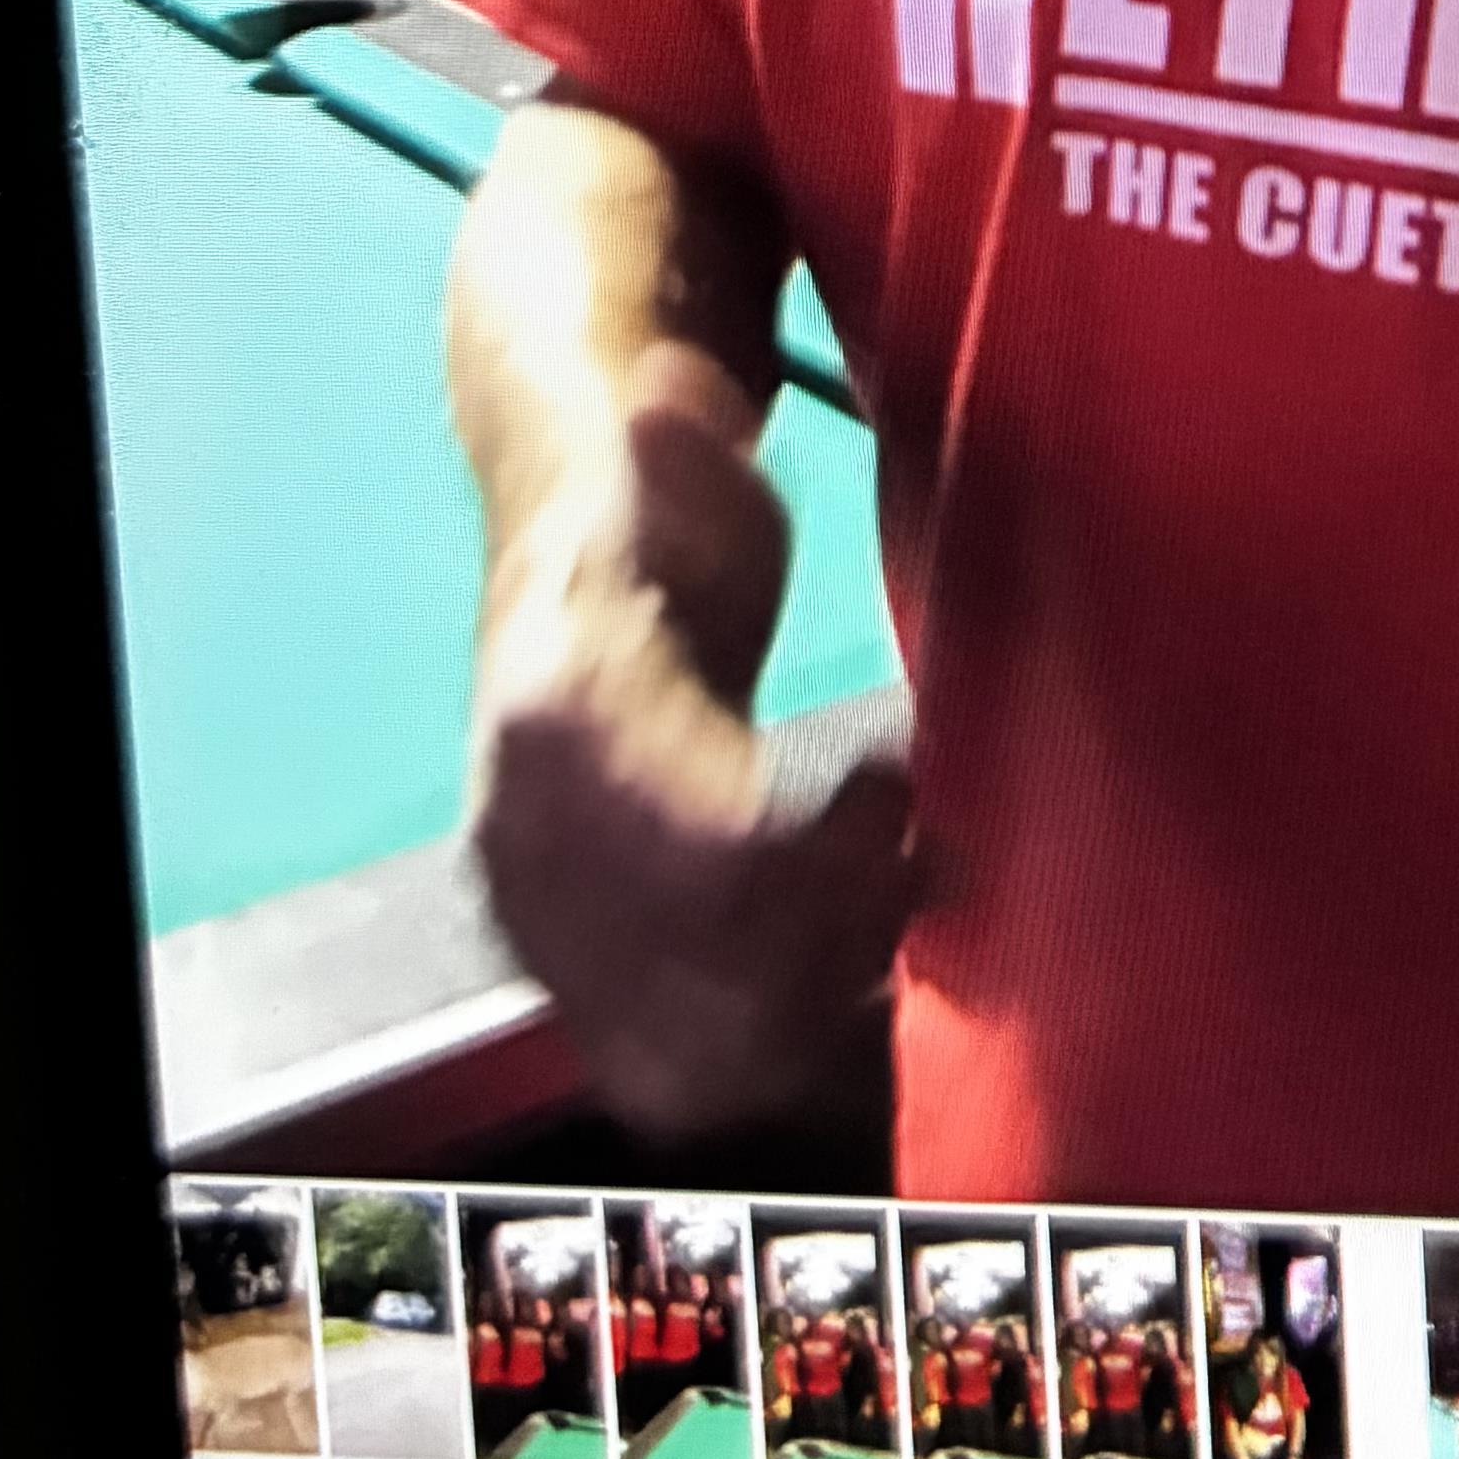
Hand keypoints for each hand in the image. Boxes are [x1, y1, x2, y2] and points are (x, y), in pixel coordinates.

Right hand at [465, 345, 910, 1133]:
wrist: (581, 560)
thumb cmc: (655, 508)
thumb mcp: (669, 453)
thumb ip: (674, 443)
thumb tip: (671, 393)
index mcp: (550, 719)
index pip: (679, 836)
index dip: (804, 846)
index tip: (895, 785)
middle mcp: (530, 841)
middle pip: (691, 961)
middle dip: (826, 931)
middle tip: (928, 860)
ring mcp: (551, 917)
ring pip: (686, 1039)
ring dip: (814, 997)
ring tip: (911, 899)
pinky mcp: (591, 965)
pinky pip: (676, 1065)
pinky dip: (779, 1047)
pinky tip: (865, 975)